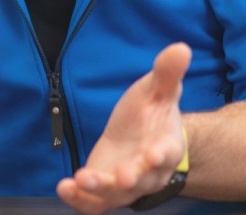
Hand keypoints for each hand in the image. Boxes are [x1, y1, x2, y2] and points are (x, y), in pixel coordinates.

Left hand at [56, 42, 191, 213]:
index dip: (161, 155)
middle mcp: (149, 173)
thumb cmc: (151, 113)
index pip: (168, 154)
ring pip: (116, 195)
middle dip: (131, 178)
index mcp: (167, 147)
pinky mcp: (106, 192)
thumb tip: (181, 47)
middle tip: (121, 176)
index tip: (154, 154)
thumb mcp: (157, 90)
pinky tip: (64, 187)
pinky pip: (95, 204)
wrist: (140, 135)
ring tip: (80, 180)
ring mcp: (127, 185)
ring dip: (99, 190)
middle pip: (143, 180)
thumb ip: (167, 73)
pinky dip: (80, 201)